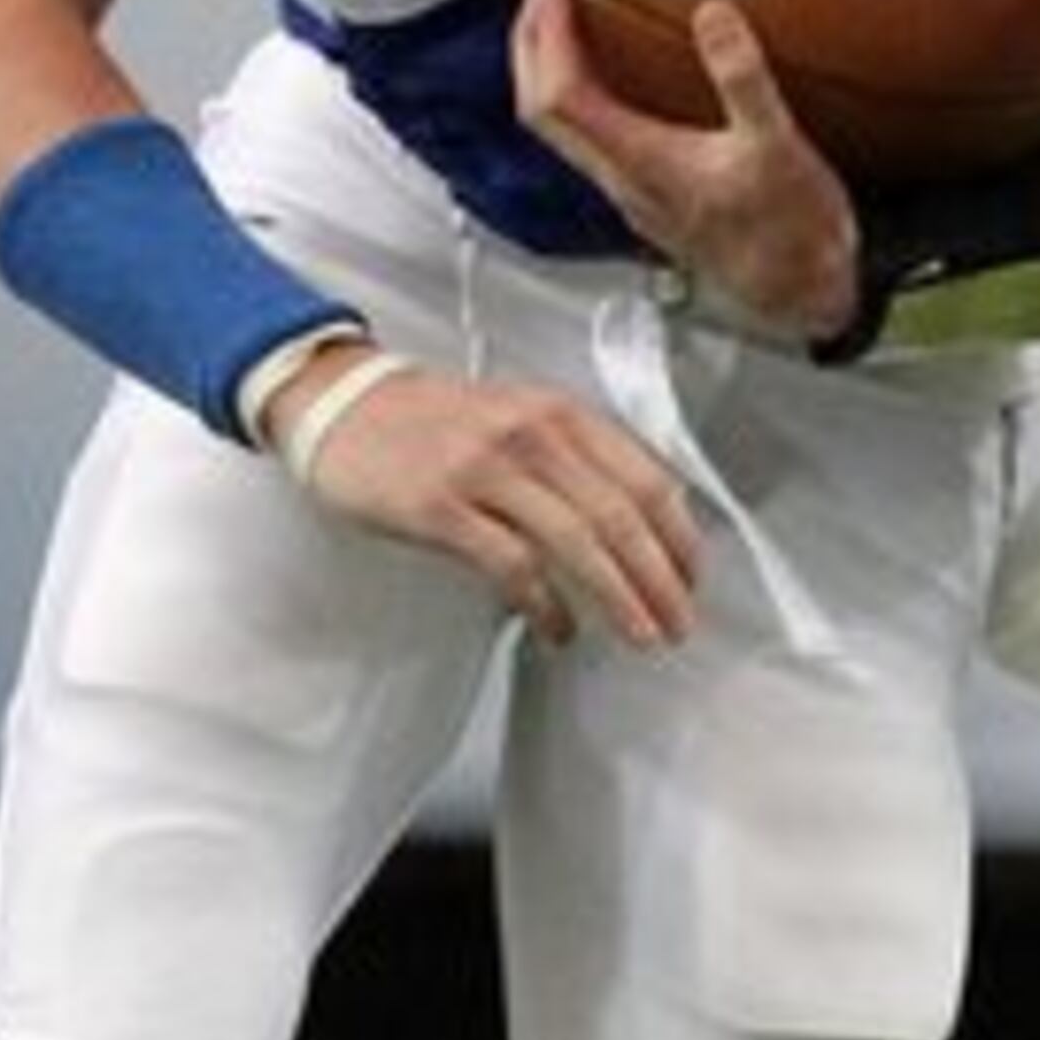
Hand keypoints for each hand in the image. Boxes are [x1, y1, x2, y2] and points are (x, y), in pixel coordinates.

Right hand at [283, 345, 705, 650]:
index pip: (646, 478)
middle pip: (621, 515)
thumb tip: (637, 524)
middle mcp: (534, 434)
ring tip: (640, 634)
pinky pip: (511, 563)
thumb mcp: (521, 417)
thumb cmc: (437, 422)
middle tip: (678, 624)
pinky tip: (558, 628)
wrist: (346, 405)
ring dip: (618, 596)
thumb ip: (576, 458)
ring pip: (577, 540)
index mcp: (563, 414)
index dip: (679, 537)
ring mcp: (486, 468)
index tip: (693, 580)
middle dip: (660, 578)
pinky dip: (544, 604)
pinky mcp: (440, 506)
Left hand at [512, 0, 855, 344]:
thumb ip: (742, 78)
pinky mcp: (651, 202)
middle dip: (530, 51)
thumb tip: (714, 17)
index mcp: (644, 163)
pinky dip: (582, 104)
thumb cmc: (791, 236)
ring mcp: (633, 195)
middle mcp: (625, 182)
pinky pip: (591, 147)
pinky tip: (610, 89)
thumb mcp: (777, 144)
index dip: (547, 38)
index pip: (562, 96)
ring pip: (561, 135)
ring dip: (549, 78)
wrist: (804, 296)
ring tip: (560, 35)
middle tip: (537, 2)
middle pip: (541, 115)